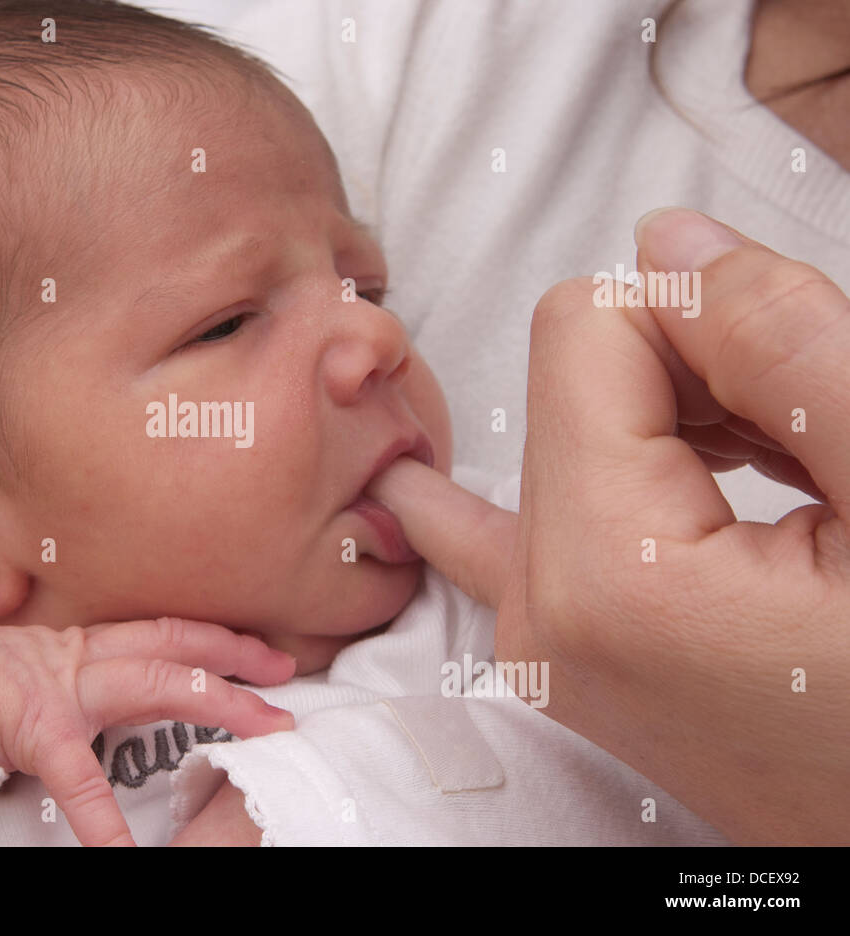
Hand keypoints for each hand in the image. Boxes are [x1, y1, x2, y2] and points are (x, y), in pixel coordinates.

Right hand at [0, 615, 296, 845]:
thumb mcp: (25, 681)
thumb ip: (73, 693)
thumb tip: (112, 716)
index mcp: (76, 649)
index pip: (163, 633)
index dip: (219, 639)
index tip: (266, 653)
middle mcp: (75, 657)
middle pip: (173, 645)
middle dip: (237, 658)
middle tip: (290, 677)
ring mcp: (56, 687)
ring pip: (152, 680)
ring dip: (214, 700)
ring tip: (263, 725)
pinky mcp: (30, 725)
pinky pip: (79, 777)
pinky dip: (104, 820)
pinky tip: (126, 856)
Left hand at [367, 208, 849, 842]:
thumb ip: (788, 346)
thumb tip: (667, 238)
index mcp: (611, 576)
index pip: (582, 327)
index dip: (711, 324)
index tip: (799, 398)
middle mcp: (540, 611)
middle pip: (571, 376)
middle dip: (700, 379)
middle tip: (812, 452)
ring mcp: (541, 636)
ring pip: (574, 426)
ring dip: (689, 426)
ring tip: (801, 495)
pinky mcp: (563, 643)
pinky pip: (542, 504)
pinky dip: (641, 467)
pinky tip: (713, 472)